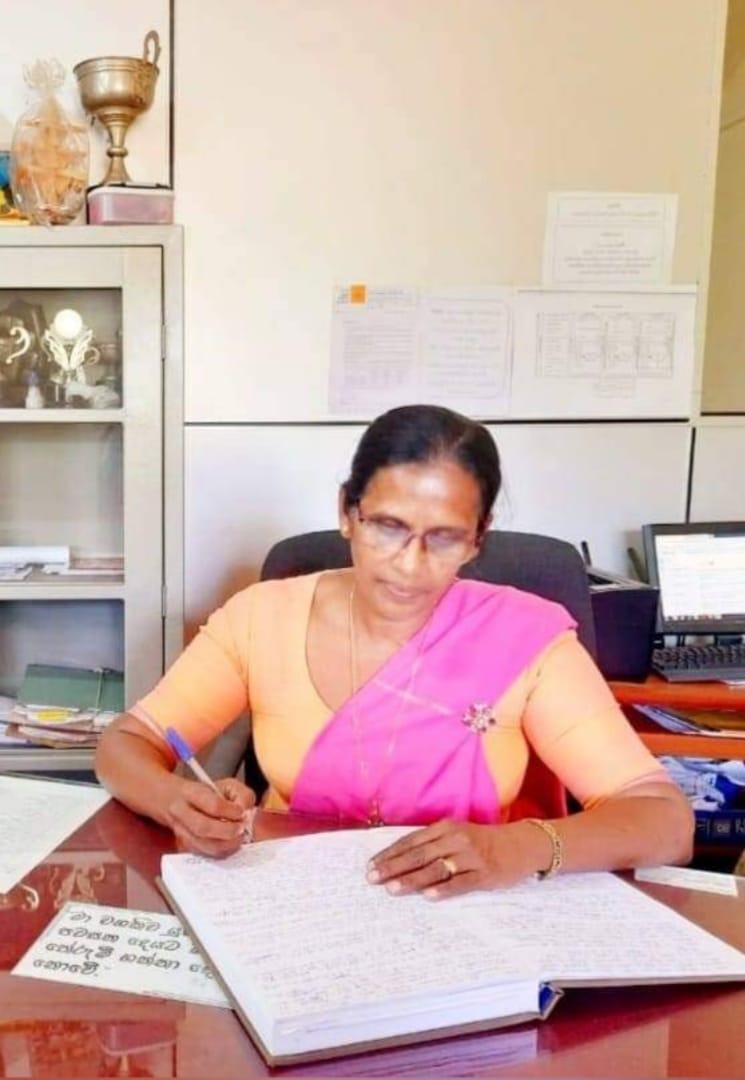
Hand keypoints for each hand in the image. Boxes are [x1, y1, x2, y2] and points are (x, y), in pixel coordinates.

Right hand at [165, 777, 255, 857]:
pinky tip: (230, 843)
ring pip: (203, 845)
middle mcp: (181, 813)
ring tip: (238, 837)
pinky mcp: (185, 846)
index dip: (230, 811)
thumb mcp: (228, 785)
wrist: (179, 801)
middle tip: (241, 828)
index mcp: (191, 792)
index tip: (241, 812)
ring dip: (226, 844)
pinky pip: (204, 854)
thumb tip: (246, 812)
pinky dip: (221, 851)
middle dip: (228, 831)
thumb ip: (242, 795)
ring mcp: (181, 832)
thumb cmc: (208, 793)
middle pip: (204, 827)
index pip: (211, 804)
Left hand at [367, 819, 544, 898]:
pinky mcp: (485, 874)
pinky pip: (461, 883)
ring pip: (436, 869)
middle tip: (372, 879)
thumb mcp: (456, 835)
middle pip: (419, 855)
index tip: (370, 866)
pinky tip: (428, 897)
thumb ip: (432, 845)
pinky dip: (444, 890)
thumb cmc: (481, 842)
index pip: (411, 841)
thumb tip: (398, 860)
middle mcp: (456, 839)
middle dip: (393, 867)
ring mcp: (471, 857)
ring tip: (392, 889)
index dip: (390, 854)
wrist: (520, 845)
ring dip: (412, 880)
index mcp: (445, 828)